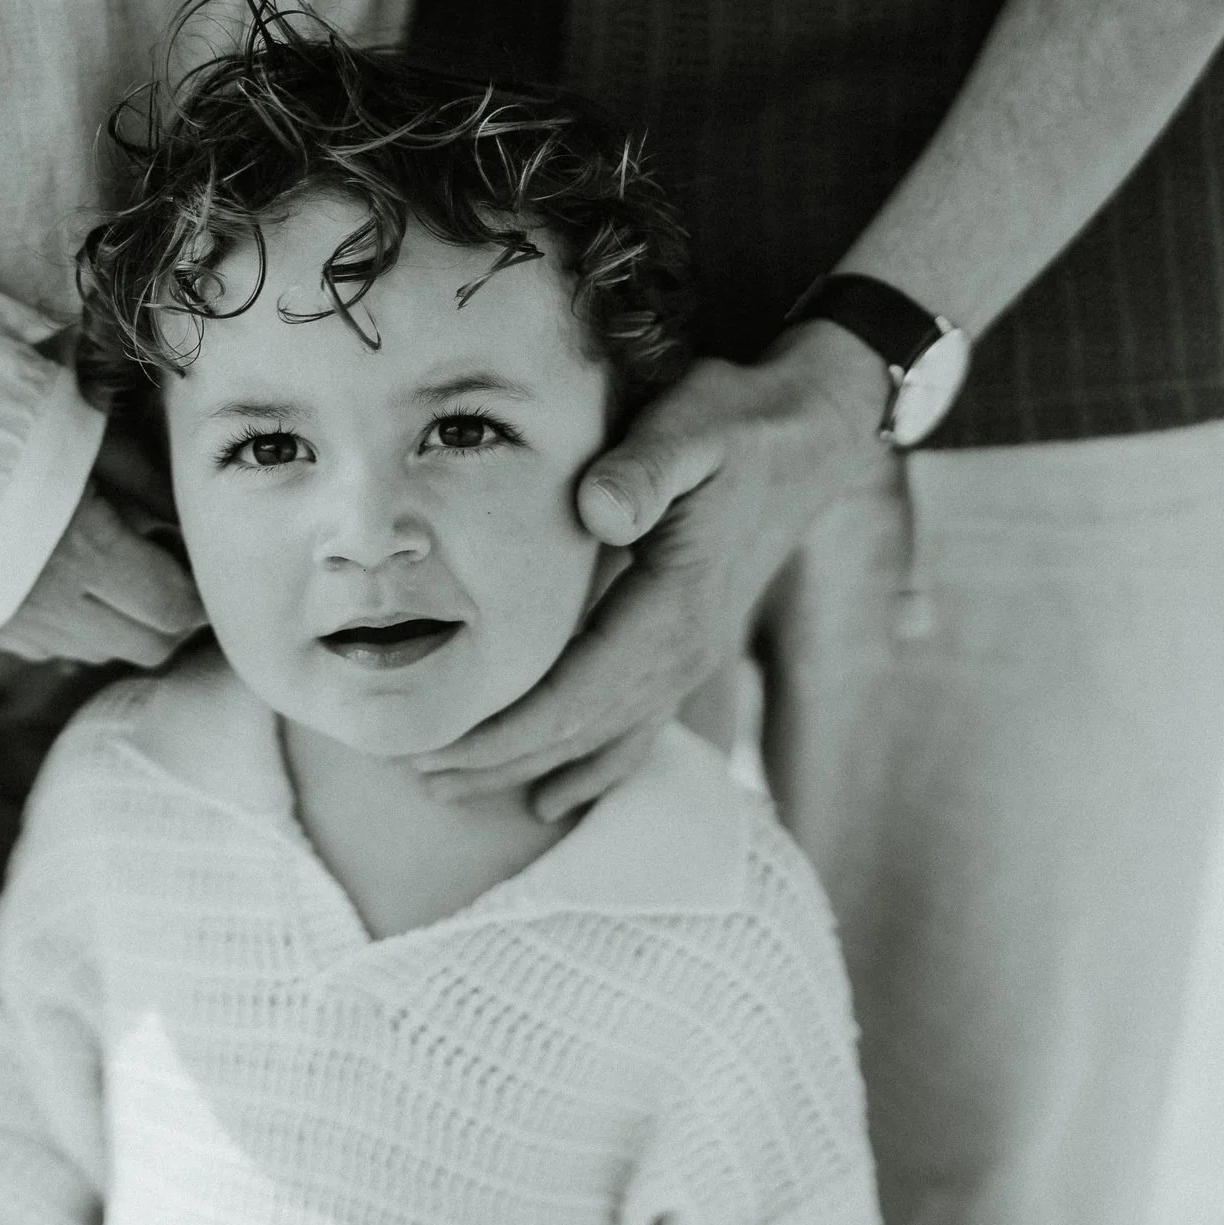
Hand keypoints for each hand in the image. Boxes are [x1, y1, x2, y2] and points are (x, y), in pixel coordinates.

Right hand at [0, 424, 201, 665]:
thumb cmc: (2, 429)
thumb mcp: (88, 437)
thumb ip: (151, 482)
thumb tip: (193, 522)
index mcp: (91, 553)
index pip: (174, 608)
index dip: (200, 596)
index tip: (200, 567)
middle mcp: (61, 605)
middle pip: (149, 646)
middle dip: (171, 618)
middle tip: (173, 576)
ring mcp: (24, 626)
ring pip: (105, 652)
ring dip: (126, 625)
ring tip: (122, 577)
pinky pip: (57, 648)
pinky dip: (79, 628)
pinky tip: (69, 584)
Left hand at [414, 321, 892, 819]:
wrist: (808, 437)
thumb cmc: (739, 424)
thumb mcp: (694, 426)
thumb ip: (645, 469)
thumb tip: (598, 513)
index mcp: (674, 613)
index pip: (574, 697)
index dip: (502, 732)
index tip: (434, 748)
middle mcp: (684, 655)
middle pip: (577, 733)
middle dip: (495, 761)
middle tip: (415, 776)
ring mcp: (689, 662)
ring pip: (600, 742)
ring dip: (526, 770)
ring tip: (451, 790)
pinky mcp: (686, 654)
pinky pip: (631, 734)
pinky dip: (585, 771)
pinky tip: (547, 800)